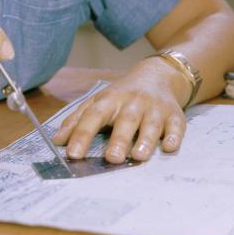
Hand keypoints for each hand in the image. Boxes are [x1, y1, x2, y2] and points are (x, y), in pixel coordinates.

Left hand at [52, 57, 186, 163]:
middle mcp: (133, 102)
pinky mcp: (174, 115)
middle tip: (111, 158)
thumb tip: (57, 141)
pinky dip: (174, 136)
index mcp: (110, 99)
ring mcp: (155, 108)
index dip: (82, 134)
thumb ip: (78, 120)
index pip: (93, 116)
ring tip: (138, 156)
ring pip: (151, 124)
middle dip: (119, 139)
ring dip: (145, 140)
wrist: (158, 75)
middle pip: (125, 120)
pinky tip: (170, 147)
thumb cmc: (123, 95)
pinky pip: (176, 126)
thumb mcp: (98, 102)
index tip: (72, 154)